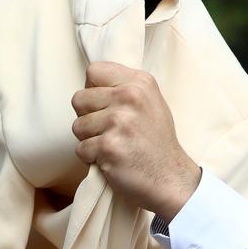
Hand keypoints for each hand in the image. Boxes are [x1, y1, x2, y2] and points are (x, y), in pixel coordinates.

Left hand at [71, 61, 200, 221]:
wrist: (170, 178)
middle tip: (108, 131)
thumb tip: (89, 83)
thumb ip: (123, 88)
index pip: (93, 71)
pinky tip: (112, 159)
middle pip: (79, 99)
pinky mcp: (108, 146)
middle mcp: (129, 96)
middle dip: (87, 118)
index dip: (92, 91)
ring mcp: (119, 121)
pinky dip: (91, 159)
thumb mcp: (150, 102)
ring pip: (77, 126)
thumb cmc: (156, 142)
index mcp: (139, 82)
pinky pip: (81, 149)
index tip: (105, 107)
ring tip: (112, 146)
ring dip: (89, 140)